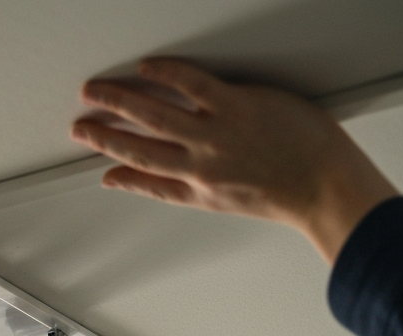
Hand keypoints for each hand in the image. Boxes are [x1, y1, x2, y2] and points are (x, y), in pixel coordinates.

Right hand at [70, 58, 397, 263]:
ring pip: (155, 116)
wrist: (325, 188)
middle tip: (78, 125)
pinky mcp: (238, 107)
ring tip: (94, 92)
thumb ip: (188, 192)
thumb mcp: (229, 202)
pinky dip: (165, 75)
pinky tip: (146, 67)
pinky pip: (193, 85)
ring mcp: (216, 136)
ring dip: (118, 101)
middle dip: (102, 135)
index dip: (118, 172)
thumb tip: (158, 184)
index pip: (146, 179)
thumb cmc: (288, 192)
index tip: (97, 164)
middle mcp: (198, 165)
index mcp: (197, 190)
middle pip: (138, 147)